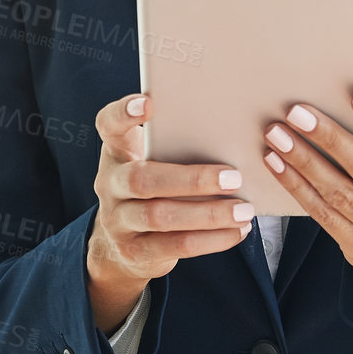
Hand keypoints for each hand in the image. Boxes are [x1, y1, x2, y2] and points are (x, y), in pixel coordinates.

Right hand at [86, 92, 252, 331]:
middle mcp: (110, 184)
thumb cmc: (154, 187)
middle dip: (191, 179)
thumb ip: (176, 146)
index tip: (147, 103)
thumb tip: (233, 135)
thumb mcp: (154, 162)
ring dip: (208, 214)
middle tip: (234, 177)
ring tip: (244, 210)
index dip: (123, 113)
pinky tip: (237, 231)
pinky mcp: (135, 251)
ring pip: (161, 216)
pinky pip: (175, 246)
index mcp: (117, 152)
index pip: (108, 125)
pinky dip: (211, 240)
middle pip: (142, 180)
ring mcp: (118, 220)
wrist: (122, 245)